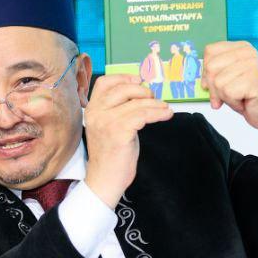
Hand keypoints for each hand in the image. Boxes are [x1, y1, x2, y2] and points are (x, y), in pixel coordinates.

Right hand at [82, 74, 172, 207]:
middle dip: (143, 91)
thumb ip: (119, 109)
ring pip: (136, 103)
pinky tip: (166, 115)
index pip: (104, 82)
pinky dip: (158, 113)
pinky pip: (143, 115)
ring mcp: (106, 122)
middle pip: (123, 88)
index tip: (139, 80)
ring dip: (155, 104)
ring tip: (165, 109)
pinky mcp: (119, 132)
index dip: (123, 77)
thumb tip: (141, 93)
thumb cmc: (111, 155)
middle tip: (154, 99)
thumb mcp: (110, 126)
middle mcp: (96, 113)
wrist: (104, 180)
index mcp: (91, 110)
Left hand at [202, 41, 257, 150]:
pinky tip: (244, 101)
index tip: (214, 84)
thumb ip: (214, 74)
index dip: (207, 72)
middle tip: (228, 95)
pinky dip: (233, 103)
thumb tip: (201, 81)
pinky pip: (227, 92)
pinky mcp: (254, 80)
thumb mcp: (228, 80)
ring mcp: (252, 65)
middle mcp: (247, 53)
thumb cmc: (248, 97)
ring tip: (240, 97)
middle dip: (214, 87)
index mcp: (240, 48)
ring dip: (225, 97)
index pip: (210, 52)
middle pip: (211, 67)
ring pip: (218, 82)